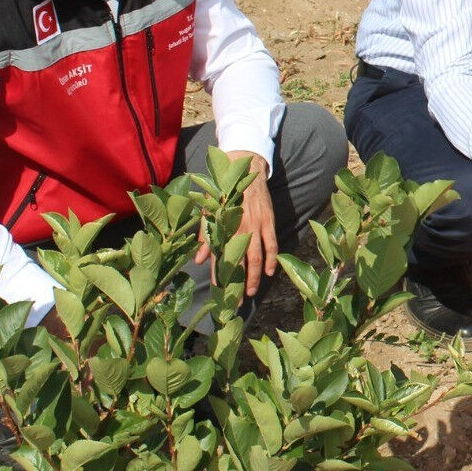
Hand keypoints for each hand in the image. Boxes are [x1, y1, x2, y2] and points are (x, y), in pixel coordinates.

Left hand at [194, 151, 276, 299]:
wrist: (243, 168)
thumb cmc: (222, 191)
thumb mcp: (208, 210)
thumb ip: (205, 235)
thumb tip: (200, 260)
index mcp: (222, 227)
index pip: (220, 257)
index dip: (220, 275)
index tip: (218, 291)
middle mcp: (239, 229)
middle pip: (240, 263)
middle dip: (238, 284)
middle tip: (236, 302)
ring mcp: (256, 225)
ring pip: (256, 257)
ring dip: (255, 277)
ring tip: (251, 293)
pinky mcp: (268, 220)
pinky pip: (271, 244)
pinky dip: (271, 259)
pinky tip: (270, 273)